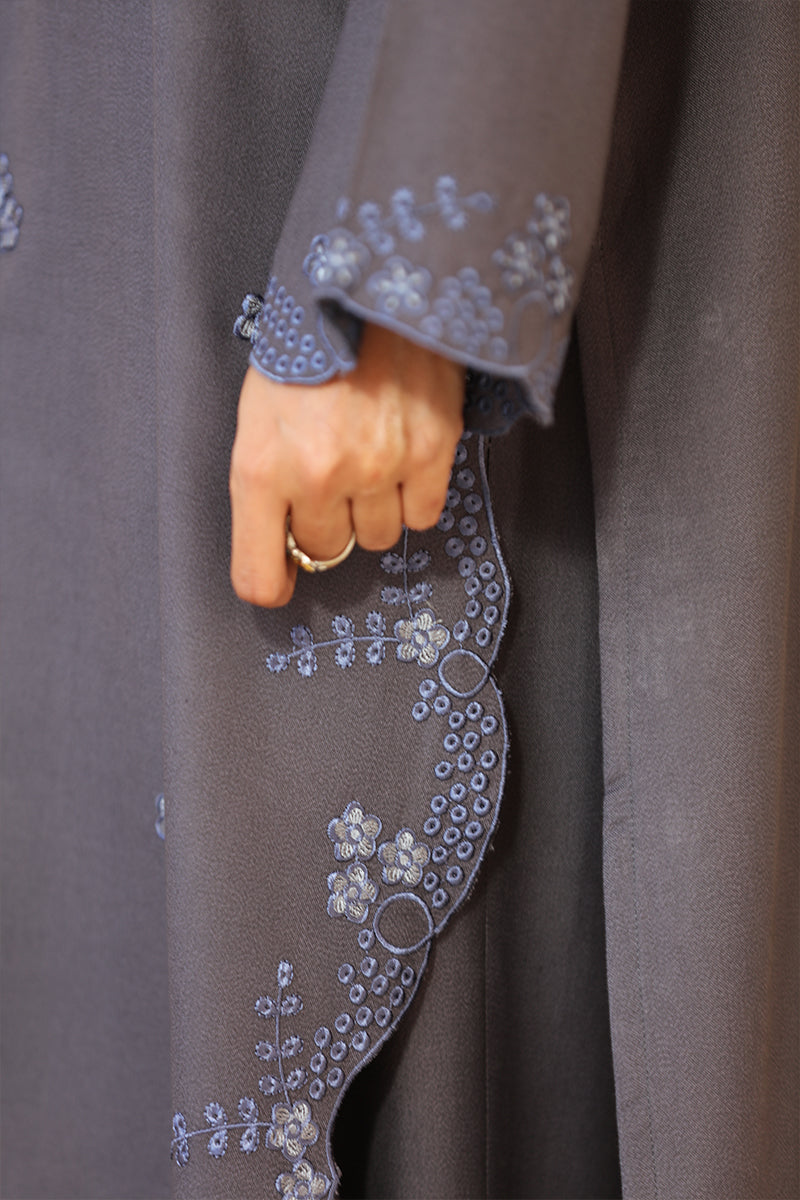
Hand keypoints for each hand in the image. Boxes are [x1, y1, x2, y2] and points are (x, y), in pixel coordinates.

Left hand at [229, 323, 463, 606]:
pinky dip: (415, 494)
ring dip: (374, 508)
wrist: (367, 279)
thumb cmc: (307, 343)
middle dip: (327, 521)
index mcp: (262, 466)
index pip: (260, 574)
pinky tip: (404, 454)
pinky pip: (423, 513)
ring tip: (370, 456)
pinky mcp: (430, 450)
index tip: (280, 580)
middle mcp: (319, 475)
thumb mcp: (258, 411)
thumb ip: (266, 482)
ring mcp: (378, 466)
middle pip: (327, 550)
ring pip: (379, 537)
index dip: (272, 583)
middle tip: (331, 477)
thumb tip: (282, 548)